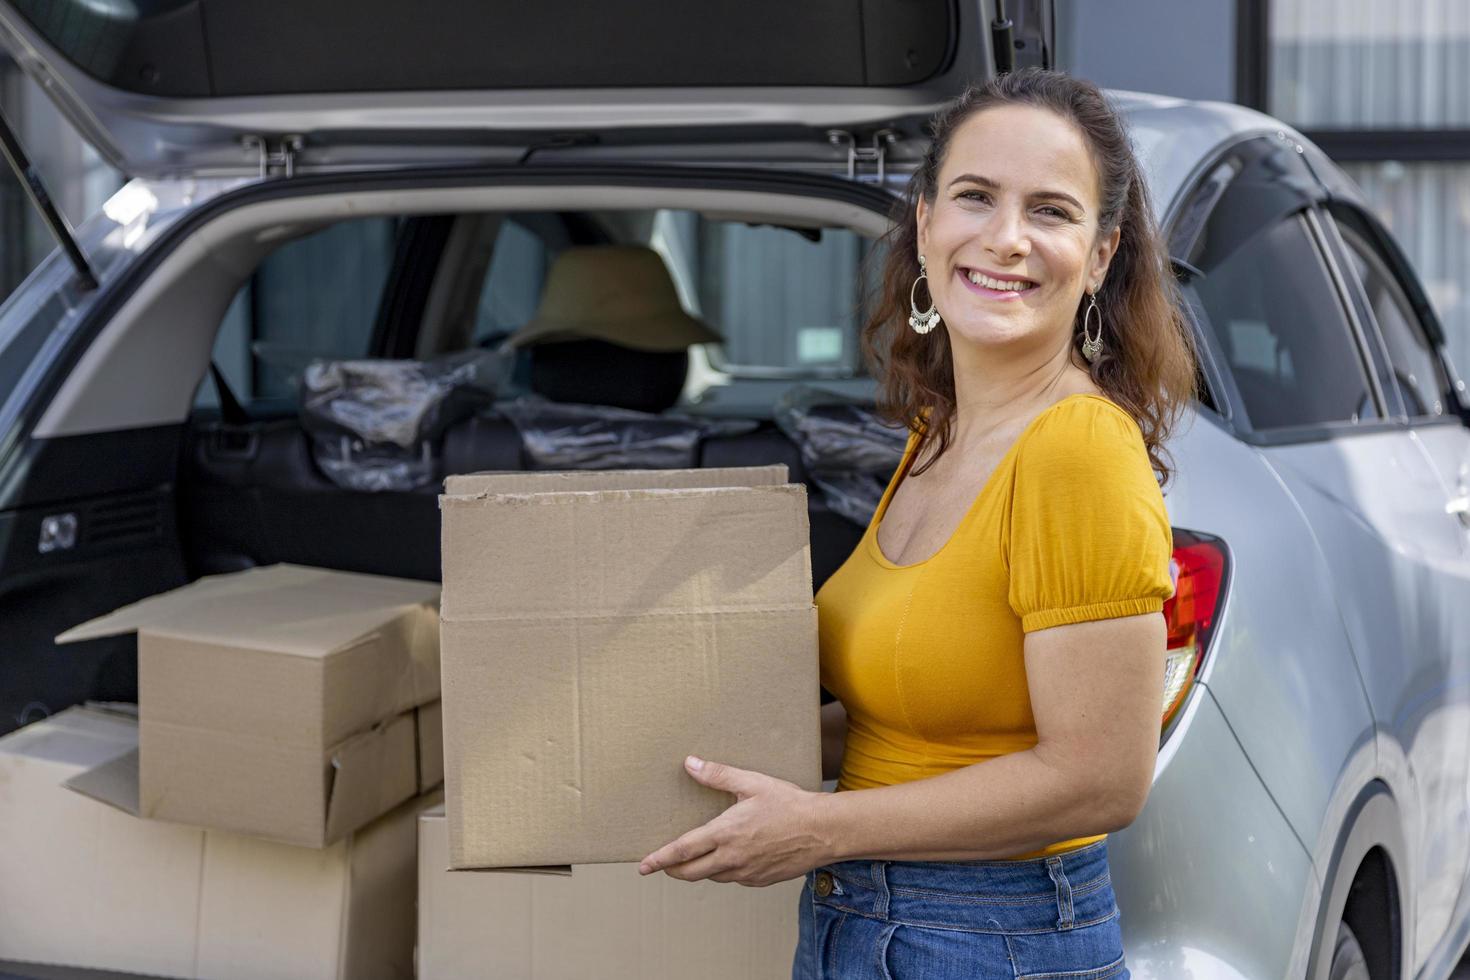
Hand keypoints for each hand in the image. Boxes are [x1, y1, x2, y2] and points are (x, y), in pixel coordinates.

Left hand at [638, 756, 829, 886]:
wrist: (823, 831)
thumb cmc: (789, 804)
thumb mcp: (752, 783)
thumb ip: (718, 775)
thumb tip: (690, 764)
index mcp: (725, 834)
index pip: (682, 851)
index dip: (659, 859)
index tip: (643, 866)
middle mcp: (731, 859)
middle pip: (690, 872)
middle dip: (672, 869)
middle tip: (663, 864)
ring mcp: (746, 873)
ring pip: (712, 876)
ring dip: (698, 869)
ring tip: (696, 856)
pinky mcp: (760, 880)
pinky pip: (733, 878)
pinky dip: (724, 870)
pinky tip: (730, 856)